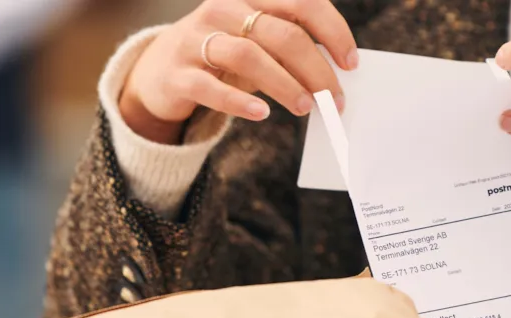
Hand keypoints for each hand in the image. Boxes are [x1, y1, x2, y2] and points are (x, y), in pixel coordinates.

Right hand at [119, 0, 356, 143]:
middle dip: (314, 69)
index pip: (301, 2)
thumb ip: (287, 48)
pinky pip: (210, 87)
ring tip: (305, 107)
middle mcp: (221, 9)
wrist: (159, 70)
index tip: (351, 62)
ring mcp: (195, 39)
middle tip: (333, 99)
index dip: (332, 31)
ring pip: (248, 56)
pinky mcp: (177, 74)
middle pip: (280, 34)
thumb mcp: (254, 41)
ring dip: (284, 84)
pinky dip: (238, 102)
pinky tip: (261, 114)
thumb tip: (334, 75)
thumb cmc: (220, 56)